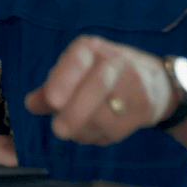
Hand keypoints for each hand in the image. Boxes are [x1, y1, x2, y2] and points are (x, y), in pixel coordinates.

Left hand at [24, 36, 172, 145]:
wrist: (155, 82)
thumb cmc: (103, 75)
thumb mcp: (77, 72)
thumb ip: (53, 86)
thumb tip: (31, 104)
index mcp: (90, 49)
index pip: (77, 59)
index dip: (64, 79)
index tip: (52, 101)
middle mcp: (114, 61)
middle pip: (97, 86)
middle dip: (75, 112)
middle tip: (58, 129)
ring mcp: (133, 83)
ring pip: (104, 114)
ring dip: (83, 129)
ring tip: (75, 129)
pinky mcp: (144, 107)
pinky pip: (116, 130)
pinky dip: (98, 136)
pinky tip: (93, 132)